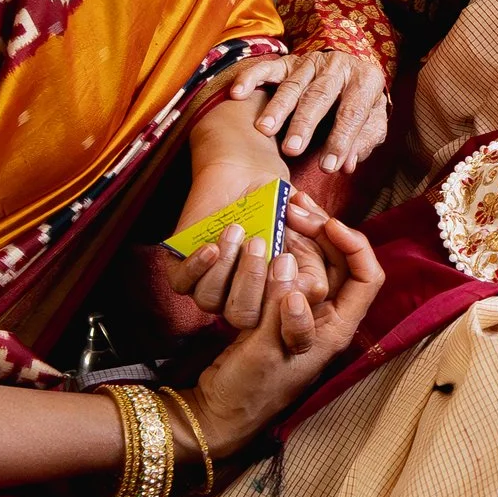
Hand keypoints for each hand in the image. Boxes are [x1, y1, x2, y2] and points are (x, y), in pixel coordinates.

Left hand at [167, 190, 337, 327]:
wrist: (244, 174)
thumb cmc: (279, 205)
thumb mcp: (308, 228)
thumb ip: (316, 259)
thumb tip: (314, 288)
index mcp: (273, 298)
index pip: (278, 323)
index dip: (280, 305)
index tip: (289, 265)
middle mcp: (241, 299)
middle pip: (242, 316)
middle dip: (251, 282)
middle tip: (261, 243)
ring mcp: (210, 287)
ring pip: (210, 300)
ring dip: (225, 266)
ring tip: (237, 229)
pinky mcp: (182, 270)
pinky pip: (182, 284)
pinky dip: (197, 267)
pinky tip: (211, 246)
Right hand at [185, 214, 384, 456]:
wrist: (218, 411)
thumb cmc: (248, 390)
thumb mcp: (265, 350)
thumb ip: (279, 308)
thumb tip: (289, 262)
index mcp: (336, 328)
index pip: (366, 277)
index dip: (353, 244)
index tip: (325, 222)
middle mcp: (327, 316)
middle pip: (338, 260)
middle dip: (320, 228)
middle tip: (293, 204)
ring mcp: (302, 310)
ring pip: (312, 259)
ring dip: (299, 232)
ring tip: (280, 205)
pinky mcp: (278, 307)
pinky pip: (287, 268)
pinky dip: (280, 246)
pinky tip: (265, 227)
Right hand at [228, 51, 388, 172]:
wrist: (352, 70)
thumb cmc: (361, 104)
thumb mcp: (373, 120)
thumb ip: (364, 141)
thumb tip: (347, 164)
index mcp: (365, 80)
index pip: (353, 112)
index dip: (341, 140)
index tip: (328, 167)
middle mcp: (338, 65)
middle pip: (319, 96)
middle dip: (304, 124)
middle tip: (292, 150)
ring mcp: (311, 62)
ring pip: (292, 85)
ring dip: (277, 108)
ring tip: (265, 130)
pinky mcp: (289, 61)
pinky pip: (267, 68)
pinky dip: (251, 78)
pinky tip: (238, 94)